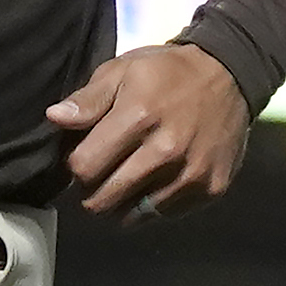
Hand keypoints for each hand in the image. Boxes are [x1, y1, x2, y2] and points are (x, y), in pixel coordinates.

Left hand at [49, 42, 253, 219]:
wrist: (231, 75)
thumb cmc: (167, 72)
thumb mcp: (122, 71)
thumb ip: (88, 100)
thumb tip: (54, 119)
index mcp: (139, 117)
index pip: (83, 168)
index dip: (76, 165)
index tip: (84, 155)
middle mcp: (166, 152)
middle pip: (104, 199)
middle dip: (93, 190)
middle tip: (102, 174)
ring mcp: (191, 174)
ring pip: (133, 215)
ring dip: (123, 201)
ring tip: (127, 179)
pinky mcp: (210, 189)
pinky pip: (164, 215)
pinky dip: (153, 205)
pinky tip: (155, 181)